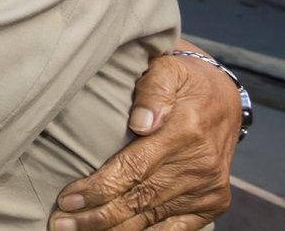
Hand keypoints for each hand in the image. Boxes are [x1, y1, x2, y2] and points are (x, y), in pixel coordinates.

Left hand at [50, 42, 238, 230]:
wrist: (224, 99)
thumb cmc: (183, 81)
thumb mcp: (167, 70)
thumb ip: (152, 92)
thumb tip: (140, 122)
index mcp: (185, 132)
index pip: (134, 168)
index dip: (99, 187)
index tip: (68, 199)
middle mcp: (199, 166)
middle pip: (140, 199)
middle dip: (97, 216)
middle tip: (60, 223)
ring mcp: (208, 188)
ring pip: (153, 217)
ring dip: (115, 229)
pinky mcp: (213, 202)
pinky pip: (179, 229)